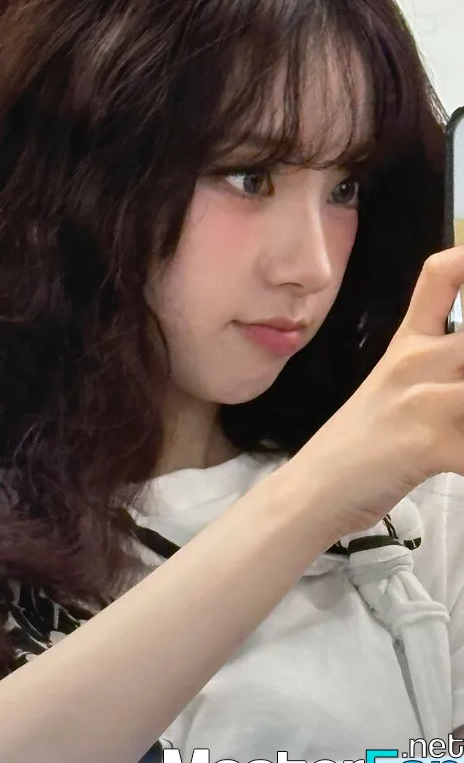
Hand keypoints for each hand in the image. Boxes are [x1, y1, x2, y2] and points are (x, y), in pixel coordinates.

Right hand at [295, 247, 463, 536]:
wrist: (314, 489)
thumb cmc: (359, 445)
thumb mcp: (393, 391)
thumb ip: (436, 369)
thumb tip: (462, 358)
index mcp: (409, 345)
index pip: (441, 272)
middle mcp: (417, 362)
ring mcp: (423, 400)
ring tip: (461, 421)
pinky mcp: (430, 444)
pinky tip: (461, 462)